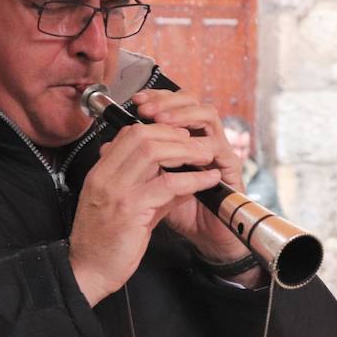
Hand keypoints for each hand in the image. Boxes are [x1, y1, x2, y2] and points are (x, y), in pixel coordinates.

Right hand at [69, 117, 223, 305]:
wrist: (88, 273)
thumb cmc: (105, 244)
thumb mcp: (126, 208)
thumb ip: (148, 188)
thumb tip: (179, 175)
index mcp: (100, 173)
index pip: (129, 134)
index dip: (159, 129)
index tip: (180, 136)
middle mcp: (105, 177)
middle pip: (142, 136)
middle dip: (174, 134)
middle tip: (197, 142)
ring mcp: (116, 192)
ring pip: (154, 152)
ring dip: (186, 150)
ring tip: (207, 155)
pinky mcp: (130, 210)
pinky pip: (168, 184)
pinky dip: (193, 178)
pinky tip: (208, 180)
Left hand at [131, 90, 262, 277]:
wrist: (205, 237)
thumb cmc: (180, 211)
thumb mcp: (149, 185)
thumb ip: (134, 165)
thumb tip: (106, 148)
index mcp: (183, 138)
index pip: (172, 104)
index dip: (156, 98)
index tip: (136, 102)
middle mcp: (202, 138)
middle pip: (190, 101)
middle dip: (166, 101)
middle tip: (146, 108)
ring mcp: (218, 150)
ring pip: (207, 114)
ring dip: (183, 114)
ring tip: (162, 120)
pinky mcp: (231, 167)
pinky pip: (218, 147)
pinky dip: (200, 144)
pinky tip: (183, 147)